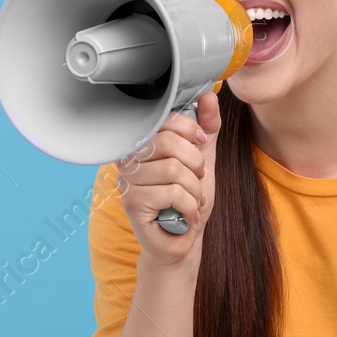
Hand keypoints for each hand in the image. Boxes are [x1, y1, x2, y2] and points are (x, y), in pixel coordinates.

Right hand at [116, 91, 220, 265]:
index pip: (163, 119)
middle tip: (197, 180)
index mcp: (142, 143)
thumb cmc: (187, 200)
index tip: (200, 143)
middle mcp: (128, 159)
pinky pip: (172, 193)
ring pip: (174, 170)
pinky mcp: (132, 203)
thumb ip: (206, 128)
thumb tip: (209, 96)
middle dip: (195, 164)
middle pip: (168, 143)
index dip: (189, 129)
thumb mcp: (203, 159)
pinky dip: (190, 205)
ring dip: (194, 190)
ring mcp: (127, 181)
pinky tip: (187, 214)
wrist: (181, 240)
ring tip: (192, 200)